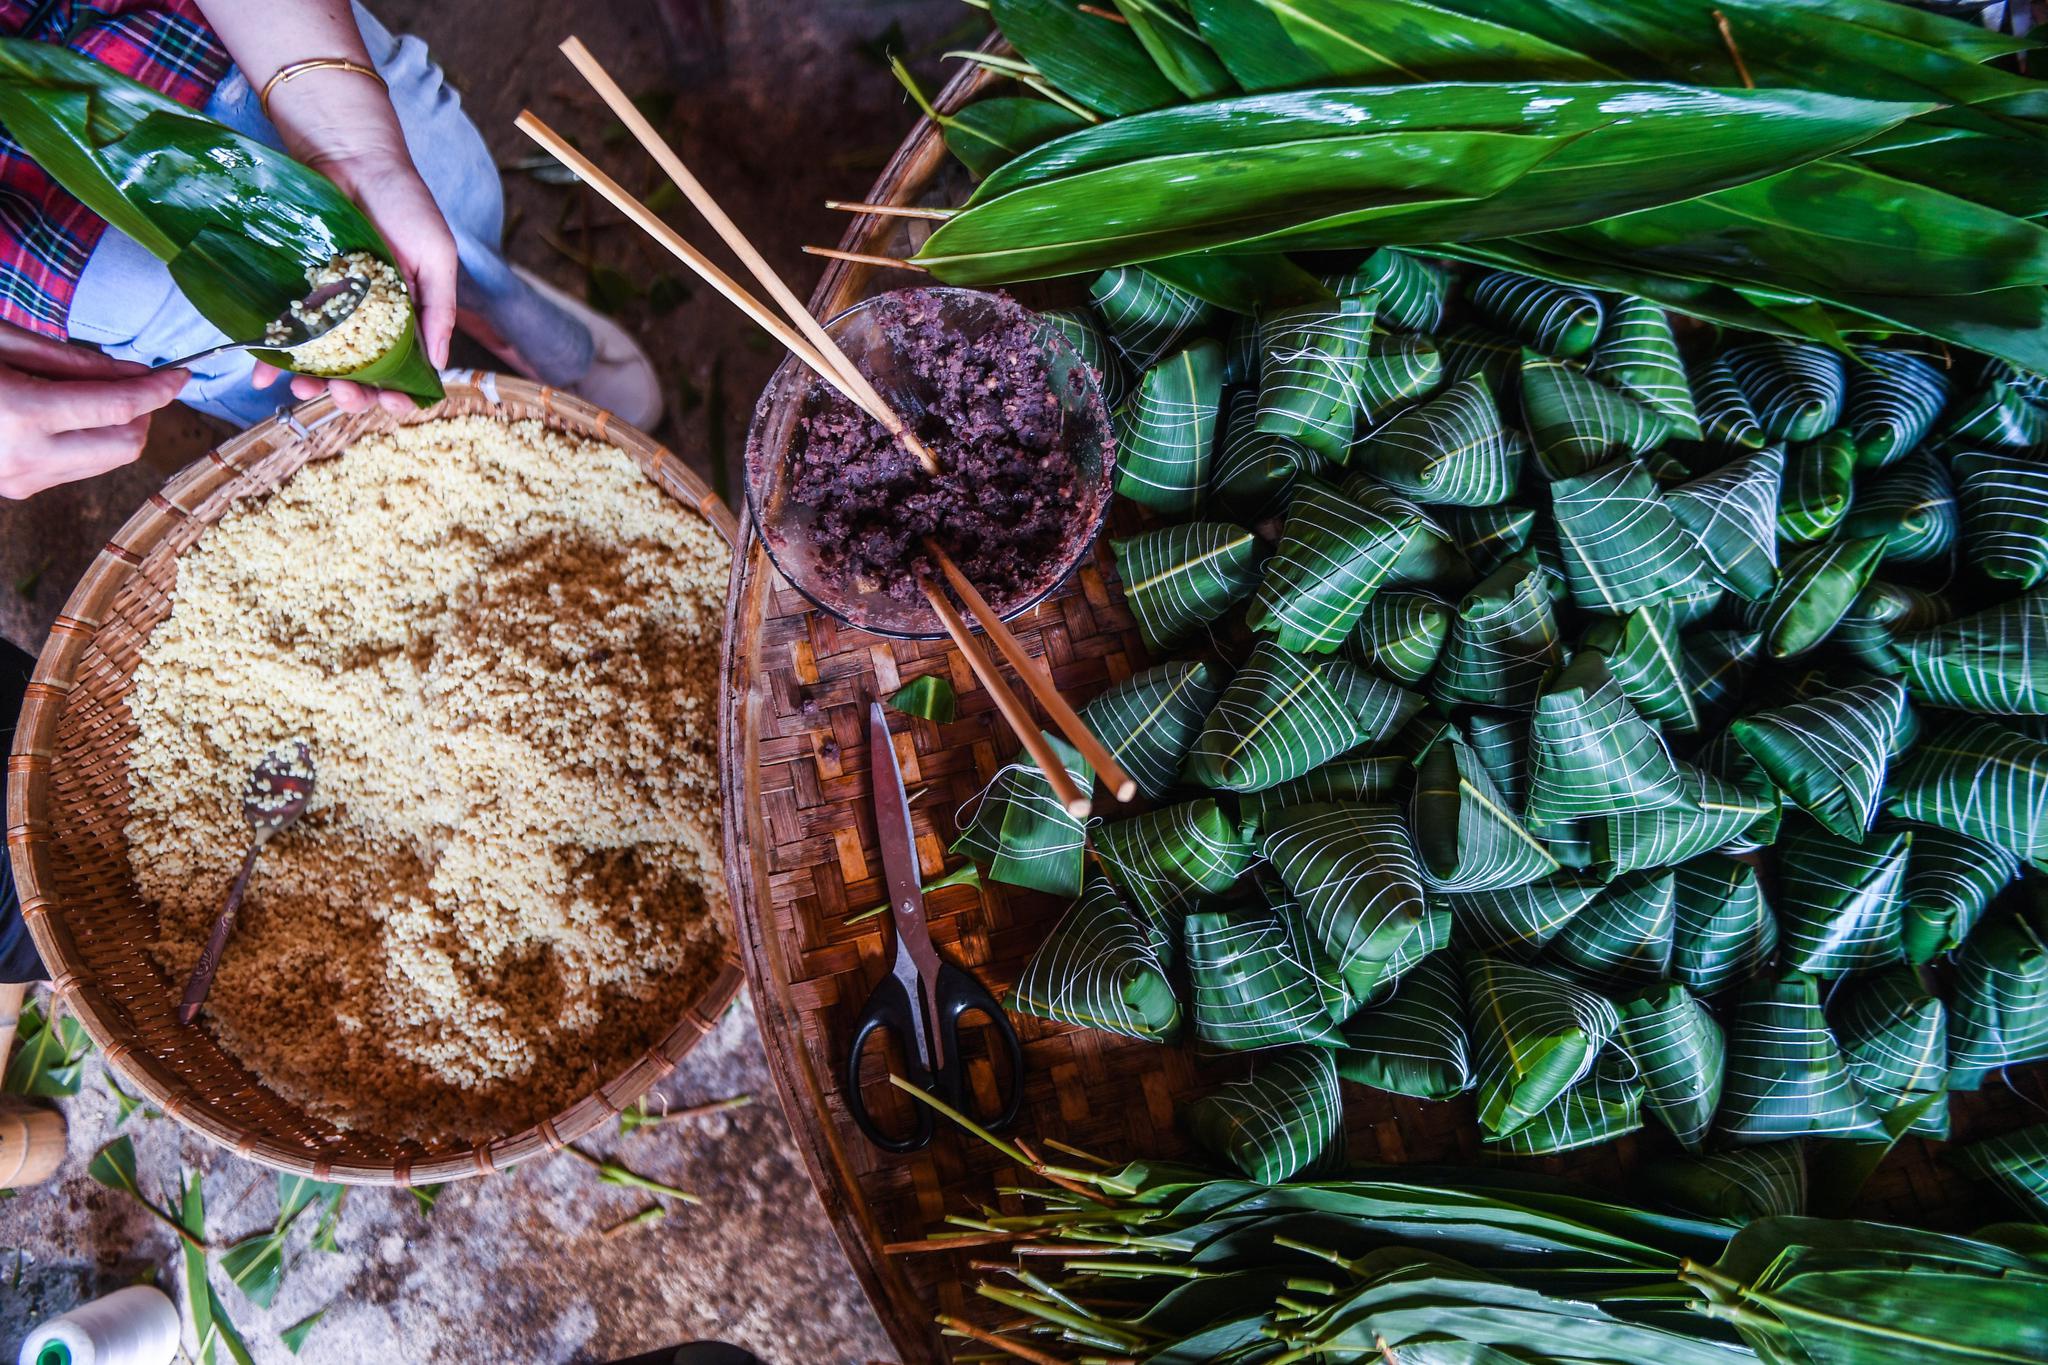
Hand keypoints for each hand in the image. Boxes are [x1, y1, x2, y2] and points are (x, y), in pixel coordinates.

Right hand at [0, 324, 185, 498]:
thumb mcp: (4, 342)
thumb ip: (74, 361)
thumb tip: (137, 374)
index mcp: (21, 414)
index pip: (117, 408)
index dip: (157, 391)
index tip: (179, 375)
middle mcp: (26, 458)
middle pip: (126, 446)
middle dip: (142, 413)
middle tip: (132, 383)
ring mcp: (23, 479)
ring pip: (109, 462)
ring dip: (118, 428)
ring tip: (88, 394)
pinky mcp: (20, 488)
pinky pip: (80, 467)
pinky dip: (90, 441)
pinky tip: (65, 416)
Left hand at [252, 77, 456, 415]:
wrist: (350, 153)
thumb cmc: (404, 201)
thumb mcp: (437, 257)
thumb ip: (439, 309)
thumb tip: (440, 364)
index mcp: (404, 313)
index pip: (402, 366)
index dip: (398, 391)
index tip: (394, 404)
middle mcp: (364, 315)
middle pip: (357, 370)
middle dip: (352, 392)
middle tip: (346, 394)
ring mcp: (326, 303)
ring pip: (317, 358)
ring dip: (311, 381)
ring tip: (304, 386)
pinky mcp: (293, 287)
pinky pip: (280, 329)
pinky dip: (270, 356)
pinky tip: (262, 374)